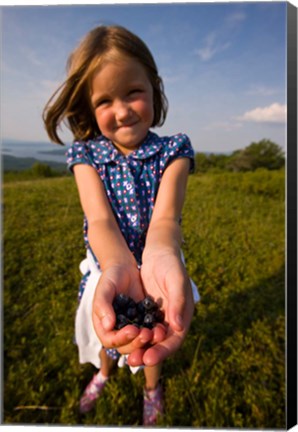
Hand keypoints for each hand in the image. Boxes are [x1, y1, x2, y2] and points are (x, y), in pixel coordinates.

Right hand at [92, 263, 165, 358]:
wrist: (125, 268)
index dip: (121, 338)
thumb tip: (108, 326)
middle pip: (126, 347)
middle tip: (147, 333)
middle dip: (137, 343)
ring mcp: (131, 328)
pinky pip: (150, 331)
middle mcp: (117, 331)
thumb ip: (103, 305)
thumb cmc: (110, 277)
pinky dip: (155, 332)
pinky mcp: (144, 322)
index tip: (133, 329)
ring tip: (157, 332)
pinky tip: (163, 327)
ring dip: (148, 341)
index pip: (110, 340)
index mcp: (103, 326)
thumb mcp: (105, 288)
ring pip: (139, 343)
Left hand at [127, 252, 193, 366]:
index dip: (162, 351)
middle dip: (148, 354)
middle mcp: (172, 321)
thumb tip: (178, 327)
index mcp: (183, 317)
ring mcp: (160, 318)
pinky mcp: (148, 313)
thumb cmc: (172, 265)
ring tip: (127, 356)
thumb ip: (177, 303)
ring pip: (150, 339)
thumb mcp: (176, 281)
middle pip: (161, 344)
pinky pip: (141, 328)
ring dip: (139, 348)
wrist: (160, 253)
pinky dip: (133, 335)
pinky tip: (121, 340)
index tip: (148, 358)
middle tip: (133, 362)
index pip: (174, 341)